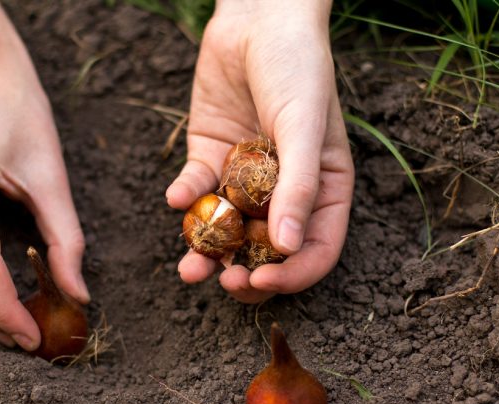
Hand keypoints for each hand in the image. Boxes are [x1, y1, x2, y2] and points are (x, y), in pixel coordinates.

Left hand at [166, 0, 353, 302]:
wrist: (258, 17)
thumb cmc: (298, 67)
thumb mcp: (305, 127)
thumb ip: (299, 187)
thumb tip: (288, 248)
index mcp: (323, 190)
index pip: (314, 250)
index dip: (291, 276)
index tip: (262, 283)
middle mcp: (284, 192)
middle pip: (266, 252)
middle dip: (245, 273)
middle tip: (224, 282)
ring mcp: (244, 179)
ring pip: (226, 231)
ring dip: (207, 253)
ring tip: (189, 268)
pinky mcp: (209, 158)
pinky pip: (196, 191)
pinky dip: (185, 198)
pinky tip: (176, 196)